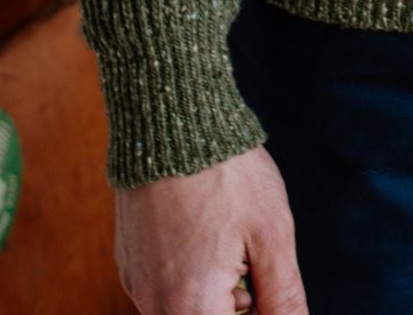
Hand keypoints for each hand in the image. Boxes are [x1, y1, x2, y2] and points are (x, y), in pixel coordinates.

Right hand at [114, 144, 306, 314]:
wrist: (170, 117)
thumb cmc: (227, 173)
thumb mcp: (271, 234)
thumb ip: (284, 297)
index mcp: (191, 307)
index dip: (258, 308)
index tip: (263, 279)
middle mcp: (153, 304)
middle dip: (236, 303)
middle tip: (249, 260)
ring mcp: (136, 282)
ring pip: (185, 307)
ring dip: (213, 291)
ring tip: (226, 239)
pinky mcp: (128, 260)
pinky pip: (164, 286)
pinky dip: (189, 273)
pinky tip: (203, 230)